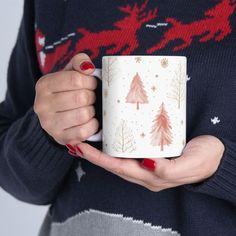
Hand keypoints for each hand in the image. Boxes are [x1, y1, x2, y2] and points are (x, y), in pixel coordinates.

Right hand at [34, 53, 98, 148]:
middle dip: (91, 97)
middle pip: (81, 97)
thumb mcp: (70, 73)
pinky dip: (92, 125)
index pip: (76, 79)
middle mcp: (42, 105)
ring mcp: (49, 124)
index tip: (91, 84)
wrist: (56, 116)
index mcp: (44, 85)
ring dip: (92, 111)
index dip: (90, 82)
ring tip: (88, 108)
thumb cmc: (67, 91)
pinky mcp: (60, 137)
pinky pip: (84, 131)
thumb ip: (79, 63)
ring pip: (83, 114)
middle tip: (90, 98)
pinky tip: (89, 121)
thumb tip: (88, 67)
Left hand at [75, 135, 224, 191]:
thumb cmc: (205, 160)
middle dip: (93, 155)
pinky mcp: (152, 153)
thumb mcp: (190, 165)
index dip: (99, 159)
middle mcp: (146, 172)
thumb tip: (147, 164)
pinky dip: (115, 146)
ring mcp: (147, 163)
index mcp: (152, 177)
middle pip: (114, 164)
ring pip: (119, 158)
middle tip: (75, 141)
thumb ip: (169, 169)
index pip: (119, 168)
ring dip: (101, 151)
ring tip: (85, 139)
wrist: (216, 155)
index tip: (80, 147)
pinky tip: (109, 138)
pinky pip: (128, 151)